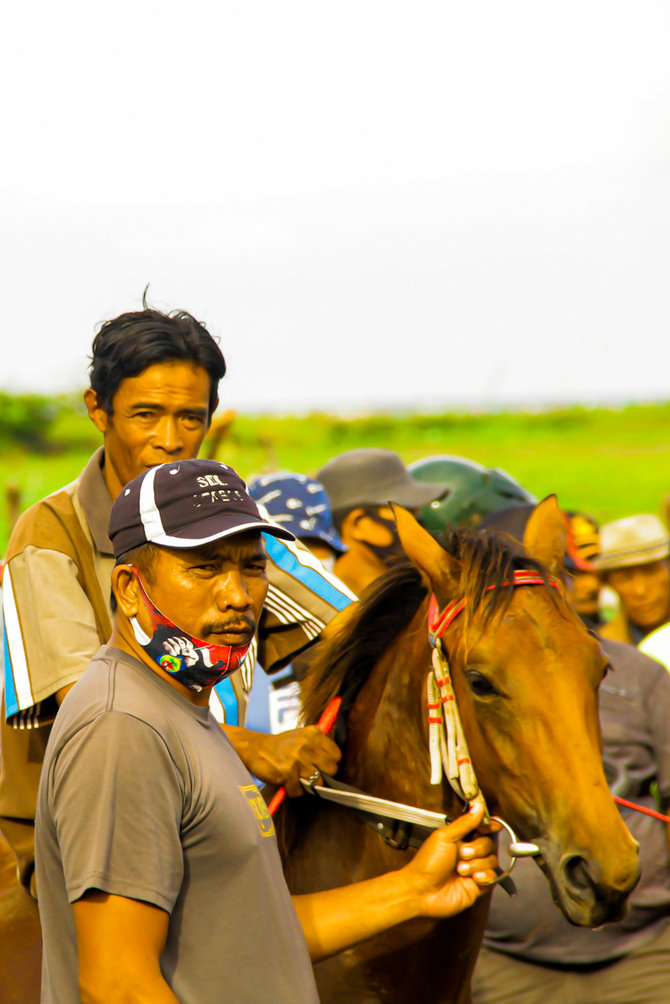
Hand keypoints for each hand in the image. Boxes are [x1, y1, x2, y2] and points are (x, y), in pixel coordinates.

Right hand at [225, 726, 340, 793]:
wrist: (255, 748)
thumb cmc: (281, 746)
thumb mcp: (301, 736)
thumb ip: (319, 746)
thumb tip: (336, 763)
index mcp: (313, 733)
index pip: (336, 754)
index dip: (330, 763)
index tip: (321, 765)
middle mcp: (307, 744)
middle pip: (331, 769)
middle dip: (321, 775)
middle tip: (309, 774)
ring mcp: (297, 759)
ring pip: (317, 782)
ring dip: (306, 784)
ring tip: (296, 777)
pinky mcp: (287, 772)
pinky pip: (299, 791)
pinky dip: (293, 790)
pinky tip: (286, 781)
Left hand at [401, 800, 498, 917]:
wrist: (422, 891)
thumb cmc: (427, 863)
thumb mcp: (444, 837)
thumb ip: (465, 823)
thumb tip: (479, 807)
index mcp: (459, 839)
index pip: (481, 828)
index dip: (489, 826)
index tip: (493, 826)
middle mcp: (468, 853)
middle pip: (489, 844)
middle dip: (477, 848)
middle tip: (462, 853)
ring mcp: (473, 870)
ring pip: (492, 861)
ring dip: (477, 864)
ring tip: (461, 869)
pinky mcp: (478, 886)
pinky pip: (493, 878)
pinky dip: (485, 876)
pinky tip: (474, 878)